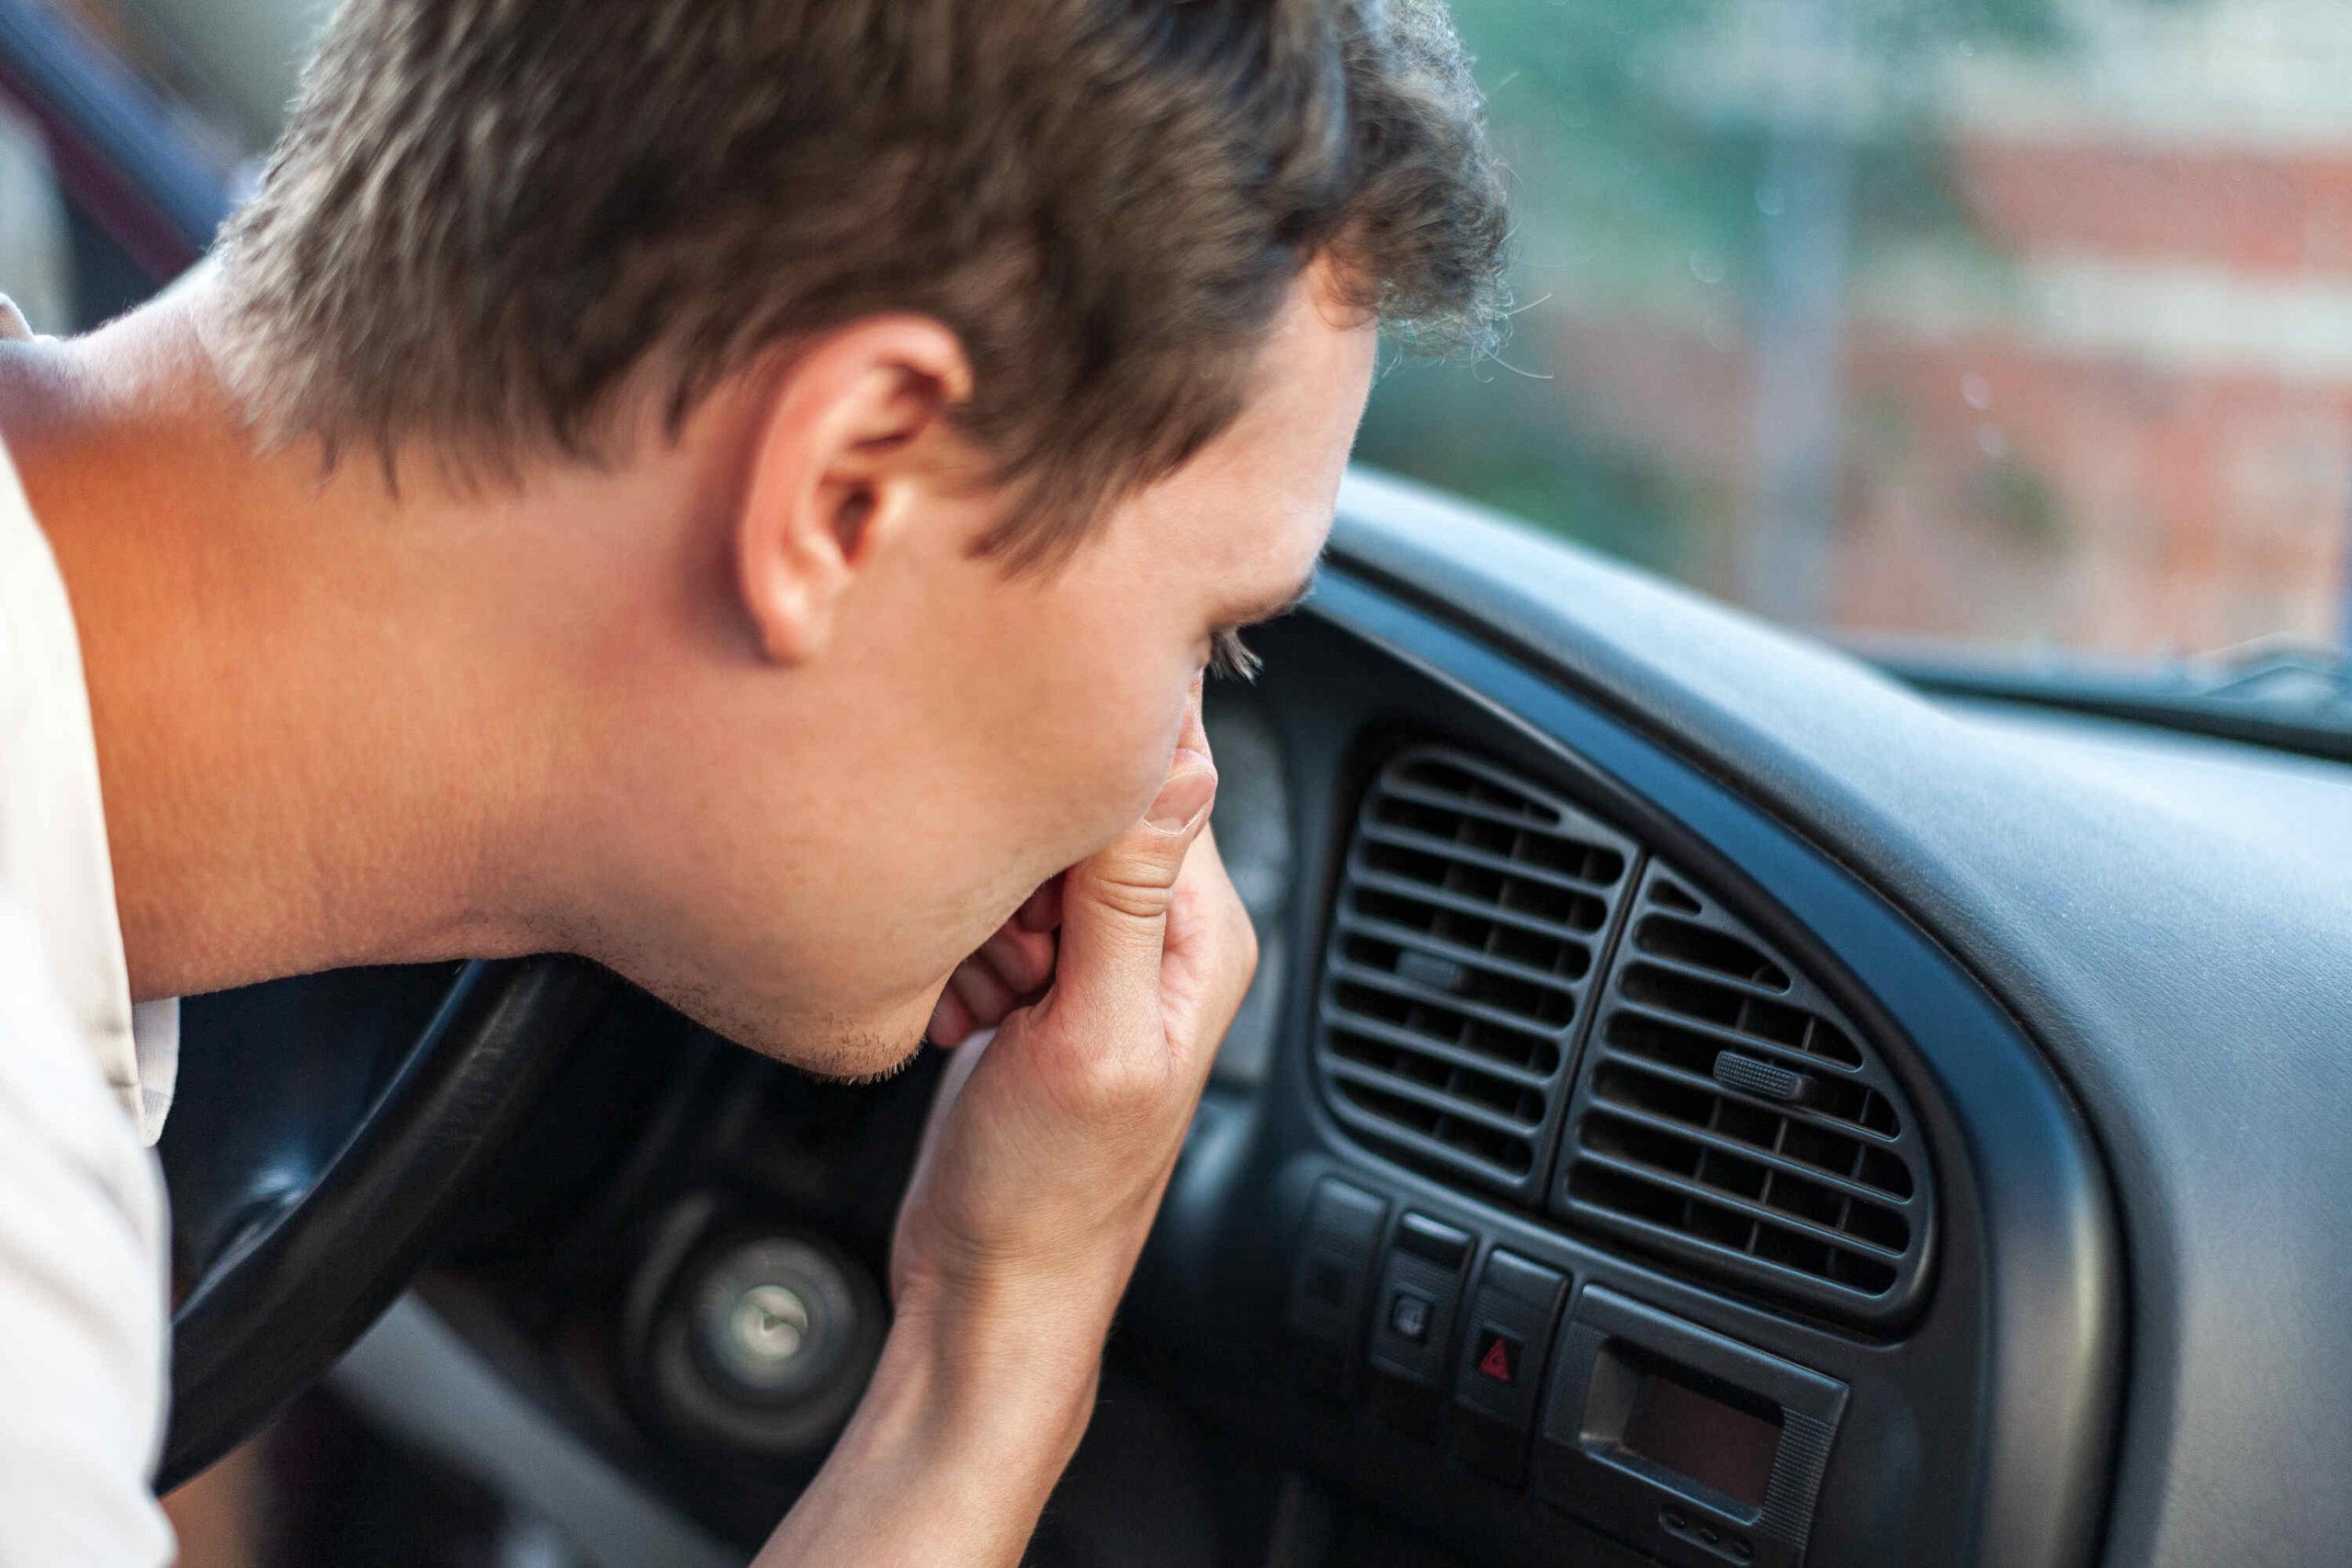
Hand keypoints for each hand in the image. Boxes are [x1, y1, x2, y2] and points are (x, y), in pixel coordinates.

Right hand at [893, 685, 1255, 1338]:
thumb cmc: (1050, 1195)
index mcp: (1204, 933)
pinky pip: (982, 916)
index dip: (1076, 806)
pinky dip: (955, 957)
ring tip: (995, 1005)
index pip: (1156, 778)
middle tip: (1018, 968)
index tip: (1039, 872)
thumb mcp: (1090, 1036)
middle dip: (1015, 876)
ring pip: (1015, 862)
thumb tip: (1180, 755)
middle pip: (1074, 814)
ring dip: (978, 923)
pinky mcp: (1031, 982)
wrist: (990, 1289)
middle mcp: (1159, 935)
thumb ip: (1128, 897)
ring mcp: (1090, 958)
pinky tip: (967, 1020)